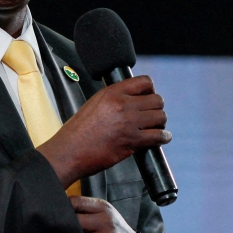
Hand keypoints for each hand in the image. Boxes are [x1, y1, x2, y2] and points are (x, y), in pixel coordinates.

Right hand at [36, 75, 168, 186]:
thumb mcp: (94, 103)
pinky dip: (163, 137)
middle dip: (156, 108)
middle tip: (152, 116)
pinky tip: (161, 138)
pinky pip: (158, 136)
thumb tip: (130, 101)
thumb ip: (113, 99)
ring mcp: (129, 122)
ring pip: (160, 116)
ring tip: (156, 127)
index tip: (148, 97)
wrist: (70, 150)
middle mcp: (123, 104)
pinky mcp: (132, 141)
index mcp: (112, 92)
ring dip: (160, 123)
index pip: (144, 82)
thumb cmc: (77, 131)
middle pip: (156, 100)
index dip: (150, 90)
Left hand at [64, 196, 140, 232]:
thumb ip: (85, 209)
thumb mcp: (104, 213)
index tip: (52, 215)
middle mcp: (105, 222)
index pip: (75, 202)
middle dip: (60, 230)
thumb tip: (58, 208)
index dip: (61, 209)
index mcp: (102, 207)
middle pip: (73, 223)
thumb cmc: (113, 230)